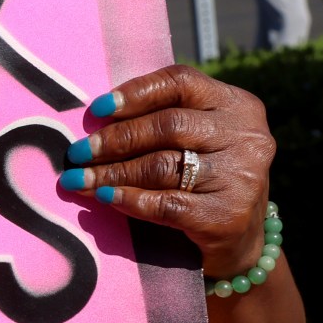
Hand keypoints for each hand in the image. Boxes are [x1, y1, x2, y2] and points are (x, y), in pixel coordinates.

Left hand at [60, 65, 274, 275]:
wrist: (240, 239)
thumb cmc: (204, 178)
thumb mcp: (197, 138)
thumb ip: (160, 119)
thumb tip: (95, 119)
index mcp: (236, 105)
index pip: (181, 83)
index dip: (135, 93)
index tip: (98, 110)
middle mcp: (245, 136)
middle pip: (167, 126)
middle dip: (114, 139)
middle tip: (76, 152)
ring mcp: (241, 176)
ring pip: (161, 166)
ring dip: (110, 173)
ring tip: (77, 178)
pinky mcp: (228, 215)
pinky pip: (165, 204)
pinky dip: (128, 199)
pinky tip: (103, 198)